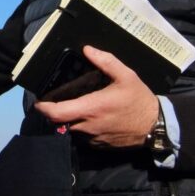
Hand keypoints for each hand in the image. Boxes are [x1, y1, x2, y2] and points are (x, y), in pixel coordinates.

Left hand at [34, 45, 159, 147]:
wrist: (155, 126)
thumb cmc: (139, 100)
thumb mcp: (126, 75)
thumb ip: (106, 61)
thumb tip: (88, 49)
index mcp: (91, 108)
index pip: (57, 113)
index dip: (43, 108)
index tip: (39, 101)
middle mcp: (88, 126)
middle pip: (60, 122)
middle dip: (56, 112)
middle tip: (57, 100)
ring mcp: (93, 138)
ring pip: (71, 130)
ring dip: (70, 120)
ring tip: (77, 106)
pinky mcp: (99, 146)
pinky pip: (83, 137)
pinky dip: (82, 128)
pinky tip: (91, 117)